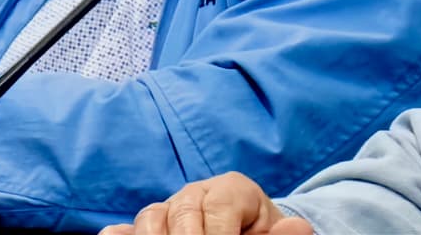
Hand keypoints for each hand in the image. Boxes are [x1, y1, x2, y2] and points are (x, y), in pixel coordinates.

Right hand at [101, 173, 311, 234]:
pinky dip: (121, 234)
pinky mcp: (150, 228)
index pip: (219, 204)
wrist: (249, 232)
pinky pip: (128, 228)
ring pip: (150, 216)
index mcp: (232, 190)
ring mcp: (169, 210)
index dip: (218, 233)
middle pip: (181, 210)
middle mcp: (196, 194)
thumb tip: (299, 227)